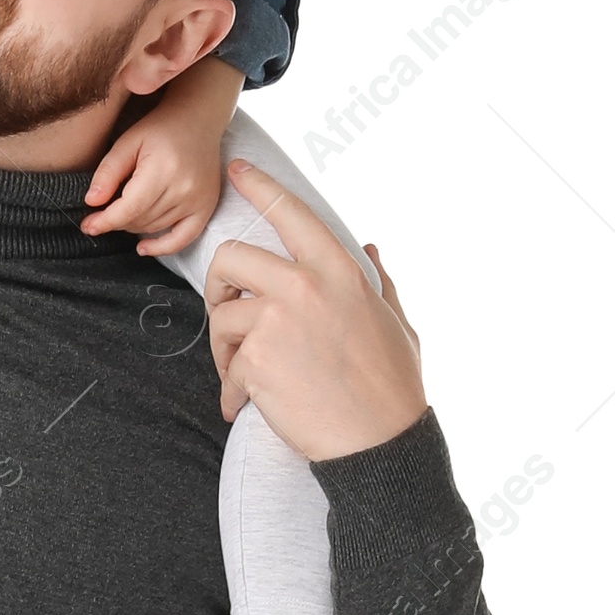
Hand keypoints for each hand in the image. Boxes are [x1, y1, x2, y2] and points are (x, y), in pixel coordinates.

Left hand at [81, 90, 228, 256]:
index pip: (129, 208)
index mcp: (163, 169)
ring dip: (134, 226)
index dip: (105, 221)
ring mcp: (198, 200)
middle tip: (102, 214)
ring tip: (123, 212)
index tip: (88, 226)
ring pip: (155, 228)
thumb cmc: (160, 129)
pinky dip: (162, 247)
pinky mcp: (206, 207)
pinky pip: (183, 239)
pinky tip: (143, 248)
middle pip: (140, 220)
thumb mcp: (128, 142)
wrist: (198, 120)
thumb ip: (108, 172)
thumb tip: (91, 202)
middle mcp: (184, 188)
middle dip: (117, 221)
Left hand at [205, 156, 426, 458]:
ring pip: (222, 317)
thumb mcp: (395, 322)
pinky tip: (245, 406)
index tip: (236, 170)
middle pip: (230, 258)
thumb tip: (372, 247)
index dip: (260, 186)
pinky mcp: (257, 363)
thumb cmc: (392, 387)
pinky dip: (232, 391)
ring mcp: (277, 324)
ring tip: (245, 375)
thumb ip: (379, 280)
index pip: (291, 213)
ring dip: (225, 349)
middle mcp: (305, 287)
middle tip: (226, 309)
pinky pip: (228, 367)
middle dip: (220, 285)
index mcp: (339, 271)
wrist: (379, 444)